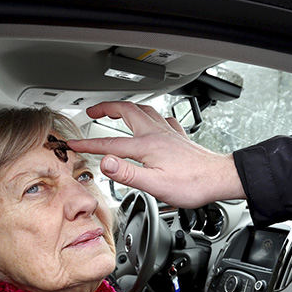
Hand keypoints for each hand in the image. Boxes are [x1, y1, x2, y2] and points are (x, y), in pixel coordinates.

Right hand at [67, 101, 245, 207]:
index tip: (73, 144)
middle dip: (106, 108)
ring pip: (144, 110)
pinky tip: (153, 120)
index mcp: (147, 146)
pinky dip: (152, 115)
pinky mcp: (179, 137)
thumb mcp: (155, 185)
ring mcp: (169, 133)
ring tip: (117, 109)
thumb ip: (127, 173)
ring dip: (127, 107)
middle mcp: (157, 134)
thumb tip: (105, 162)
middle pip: (126, 111)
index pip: (110, 143)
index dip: (88, 143)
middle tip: (92, 111)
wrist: (218, 179)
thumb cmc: (191, 184)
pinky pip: (163, 118)